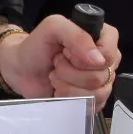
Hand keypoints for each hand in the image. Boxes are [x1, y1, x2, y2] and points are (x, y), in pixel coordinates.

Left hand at [0, 15, 120, 104]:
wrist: (22, 69)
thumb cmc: (37, 46)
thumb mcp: (53, 27)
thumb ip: (77, 35)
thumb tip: (97, 59)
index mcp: (103, 37)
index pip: (110, 54)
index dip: (86, 57)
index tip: (67, 52)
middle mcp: (105, 60)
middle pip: (101, 76)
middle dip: (70, 72)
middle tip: (56, 64)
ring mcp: (101, 82)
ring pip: (97, 93)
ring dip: (68, 86)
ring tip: (56, 76)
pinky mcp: (93, 100)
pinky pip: (91, 106)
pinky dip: (70, 99)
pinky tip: (60, 90)